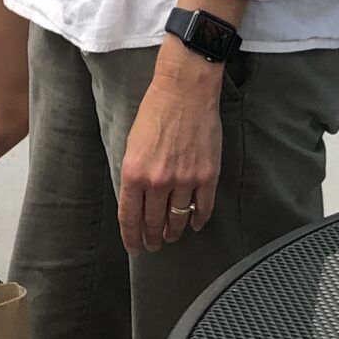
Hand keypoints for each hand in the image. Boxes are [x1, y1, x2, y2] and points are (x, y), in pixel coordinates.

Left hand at [118, 41, 224, 253]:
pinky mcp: (207, 176)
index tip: (134, 247)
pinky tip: (194, 224)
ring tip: (171, 237)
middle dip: (152, 238)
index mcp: (134, 172)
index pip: (130, 216)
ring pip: (178, 218)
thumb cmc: (155, 111)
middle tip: (153, 245)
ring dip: (173, 232)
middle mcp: (158, 181)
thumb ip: (134, 174)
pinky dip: (198, 219)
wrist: (185, 91)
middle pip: (154, 222)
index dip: (131, 236)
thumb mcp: (132, 143)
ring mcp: (185, 180)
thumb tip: (137, 200)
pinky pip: (203, 208)